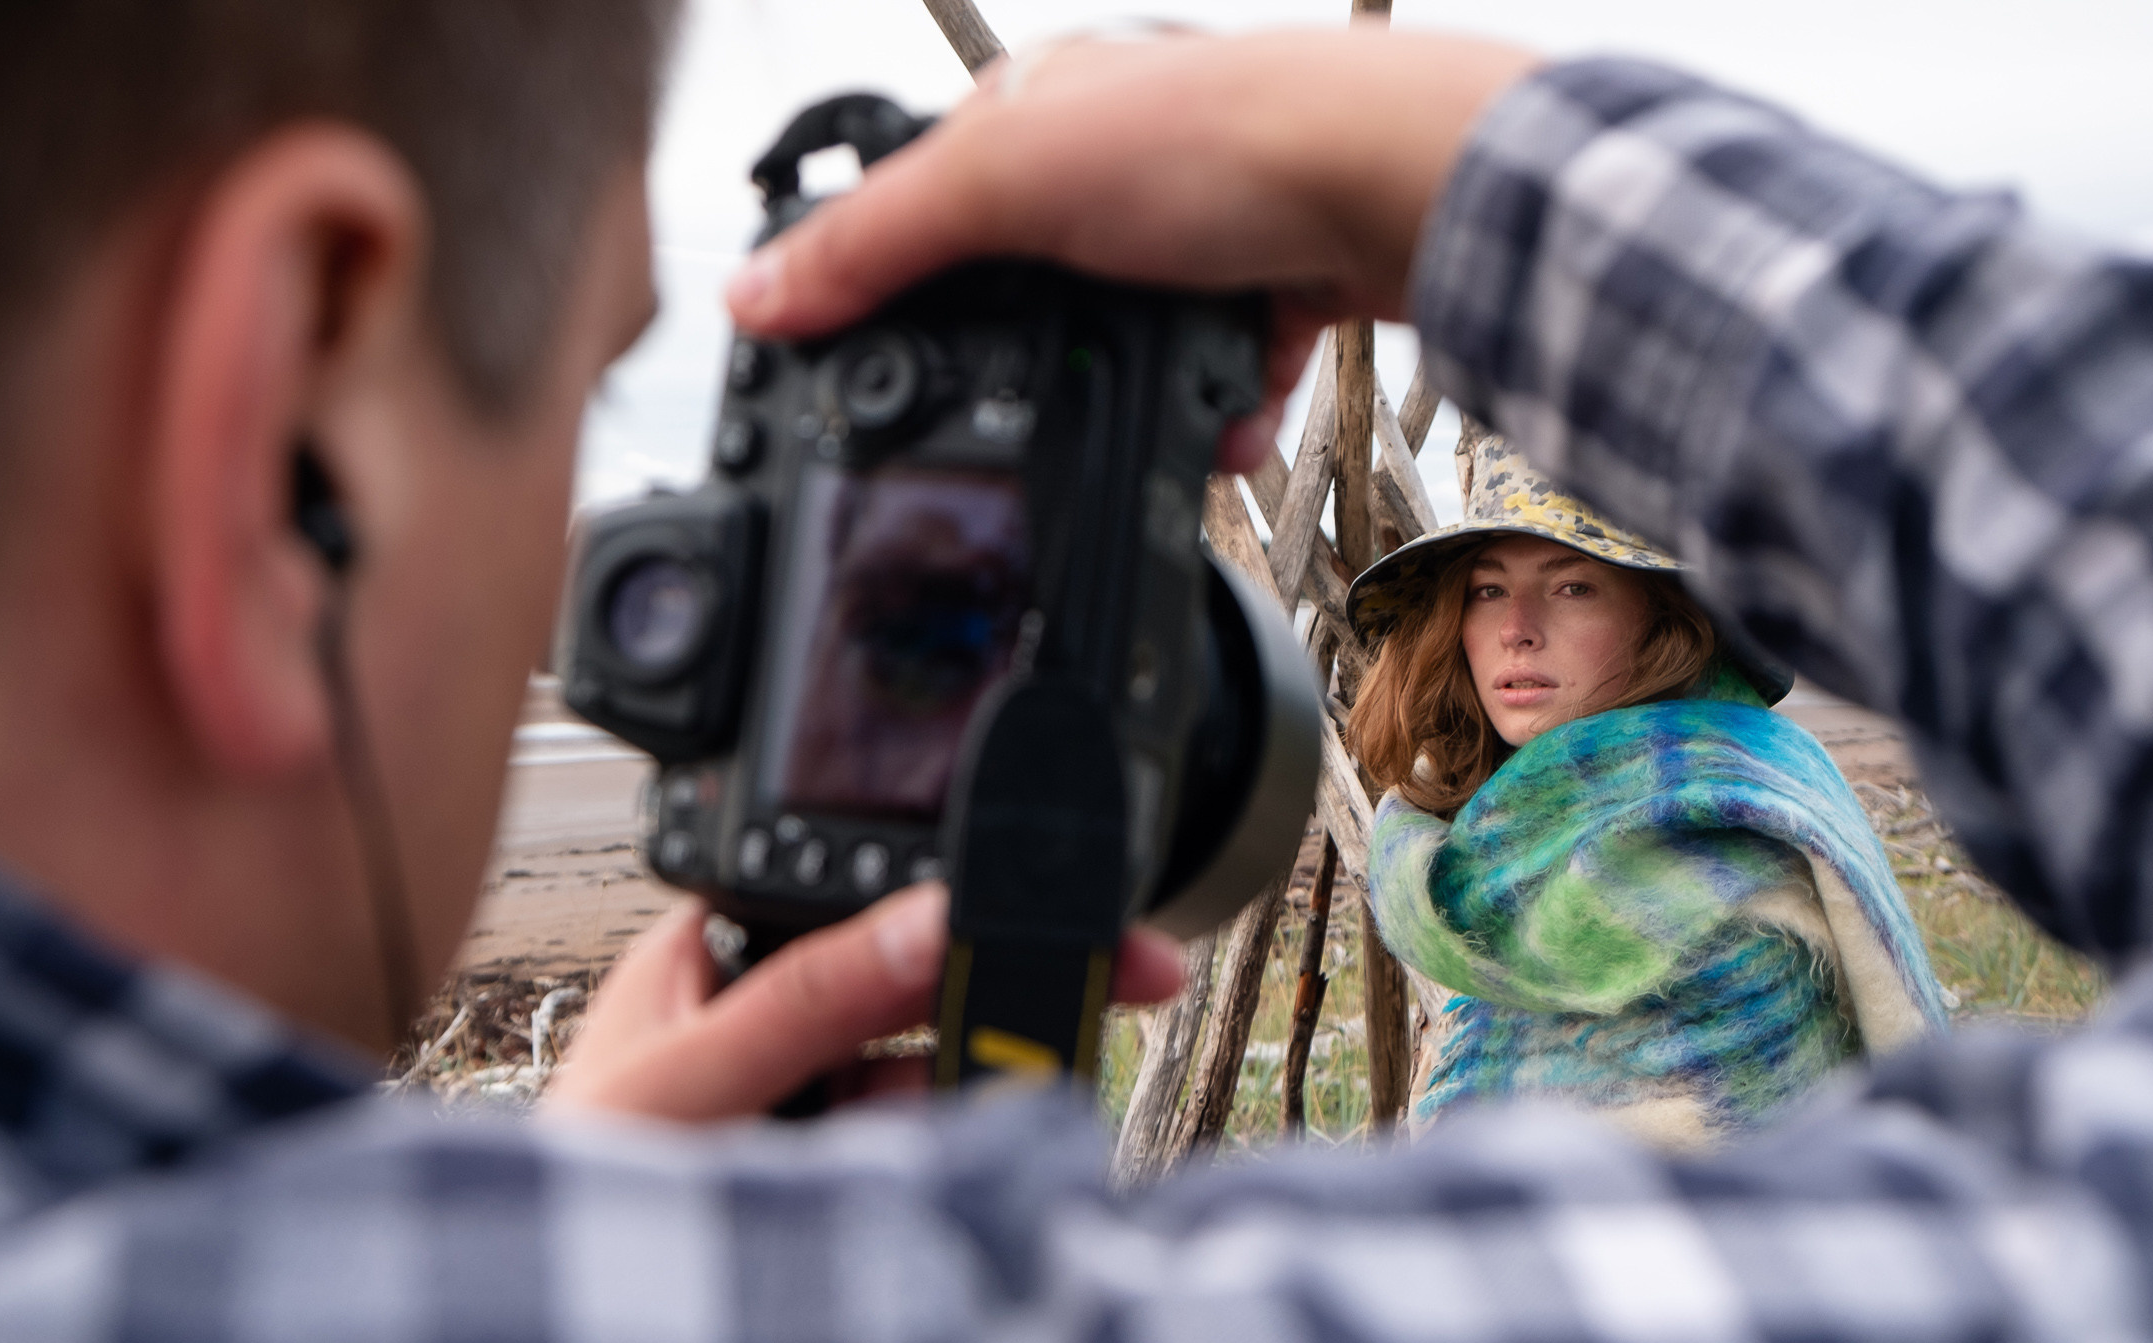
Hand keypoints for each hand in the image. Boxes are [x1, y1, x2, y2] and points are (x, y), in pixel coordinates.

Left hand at [545, 882, 1185, 1123]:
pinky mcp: (835, 1160)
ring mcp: (804, 1089)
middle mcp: (765, 1010)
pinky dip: (957, 1140)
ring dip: (980, 1070)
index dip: (956, 895)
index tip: (1056, 903)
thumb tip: (924, 920)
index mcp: (713, 951)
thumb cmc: (569, 1191)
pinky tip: (968, 1151)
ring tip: (998, 1092)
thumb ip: (806, 1005)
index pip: (854, 895)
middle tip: (1110, 983)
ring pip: (931, 1056)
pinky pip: (923, 1131)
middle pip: (913, 975)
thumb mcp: (687, 1083)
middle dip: (988, 992)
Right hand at [724, 27, 1543, 469]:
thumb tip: (757, 294)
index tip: (863, 376)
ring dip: (1131, 401)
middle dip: (1036, 370)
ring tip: (1147, 417)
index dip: (887, 295)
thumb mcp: (1005, 183)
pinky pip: (1210, 381)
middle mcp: (1111, 165)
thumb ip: (877, 242)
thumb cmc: (1223, 136)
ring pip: (1119, 353)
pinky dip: (1213, 412)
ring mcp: (1193, 231)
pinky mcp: (1263, 289)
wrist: (1395, 187)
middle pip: (1024, 302)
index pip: (918, 210)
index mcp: (1030, 114)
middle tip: (1033, 410)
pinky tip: (1219, 418)